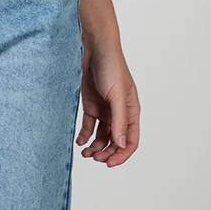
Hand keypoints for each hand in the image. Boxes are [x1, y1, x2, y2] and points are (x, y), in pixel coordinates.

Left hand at [76, 40, 139, 166]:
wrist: (93, 46)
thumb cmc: (111, 66)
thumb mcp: (117, 95)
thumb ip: (119, 120)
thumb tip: (121, 144)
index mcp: (131, 111)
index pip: (131, 141)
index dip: (122, 154)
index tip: (109, 163)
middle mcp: (118, 113)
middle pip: (115, 142)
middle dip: (106, 153)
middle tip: (95, 158)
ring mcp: (104, 109)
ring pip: (101, 136)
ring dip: (95, 147)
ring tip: (85, 152)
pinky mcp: (91, 104)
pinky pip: (89, 126)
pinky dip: (85, 136)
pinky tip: (79, 141)